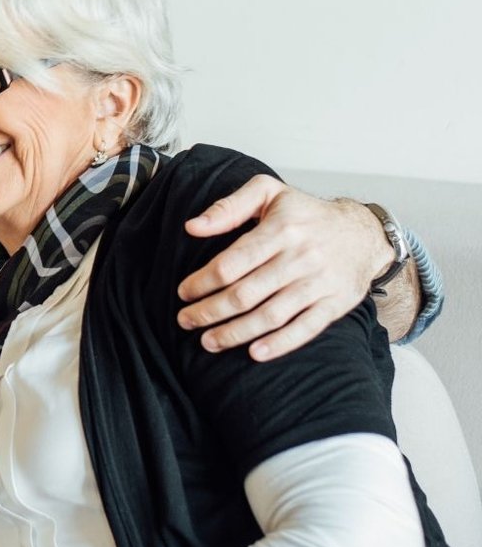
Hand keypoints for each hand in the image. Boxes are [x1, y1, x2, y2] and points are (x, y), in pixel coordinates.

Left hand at [177, 175, 390, 360]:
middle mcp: (301, 257)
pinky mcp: (336, 304)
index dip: (202, 281)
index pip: (232, 262)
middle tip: (185, 320)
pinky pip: (306, 329)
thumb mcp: (269, 193)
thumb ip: (228, 206)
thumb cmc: (306, 214)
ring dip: (235, 333)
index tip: (183, 292)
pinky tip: (254, 353)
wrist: (363, 233)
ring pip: (271, 315)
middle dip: (210, 311)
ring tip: (208, 341)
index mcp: (281, 229)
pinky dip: (280, 344)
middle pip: (246, 293)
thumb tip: (192, 226)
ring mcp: (320, 283)